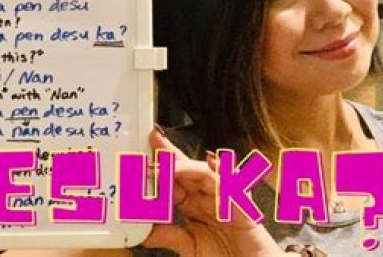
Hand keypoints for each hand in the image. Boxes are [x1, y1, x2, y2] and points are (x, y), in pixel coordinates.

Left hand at [142, 129, 284, 256]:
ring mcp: (224, 198)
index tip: (141, 153)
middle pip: (187, 168)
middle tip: (152, 137)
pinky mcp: (241, 205)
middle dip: (170, 152)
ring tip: (163, 167)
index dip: (159, 165)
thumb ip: (168, 236)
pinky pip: (226, 185)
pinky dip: (211, 177)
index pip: (174, 179)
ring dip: (183, 167)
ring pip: (204, 171)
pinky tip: (196, 172)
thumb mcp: (189, 246)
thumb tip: (141, 231)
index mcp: (195, 204)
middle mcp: (208, 196)